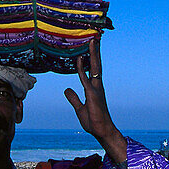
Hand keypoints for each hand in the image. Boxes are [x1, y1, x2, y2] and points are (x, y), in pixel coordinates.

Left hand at [65, 38, 125, 164]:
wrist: (102, 132)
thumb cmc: (93, 121)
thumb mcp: (80, 108)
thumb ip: (73, 98)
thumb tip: (67, 89)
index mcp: (94, 88)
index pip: (92, 69)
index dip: (91, 57)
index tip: (91, 46)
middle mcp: (97, 86)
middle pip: (96, 64)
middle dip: (95, 51)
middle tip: (95, 37)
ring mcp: (96, 90)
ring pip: (94, 68)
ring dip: (93, 54)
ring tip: (92, 41)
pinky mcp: (92, 96)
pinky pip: (85, 80)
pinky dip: (82, 69)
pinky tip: (80, 59)